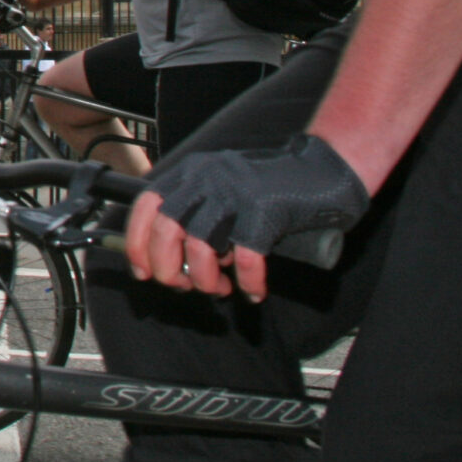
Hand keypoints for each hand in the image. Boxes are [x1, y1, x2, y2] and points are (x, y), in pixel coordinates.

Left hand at [127, 135, 368, 302]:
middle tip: (183, 286)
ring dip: (204, 279)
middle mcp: (207, 177)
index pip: (145, 207)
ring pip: (200, 246)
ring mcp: (236, 191)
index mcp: (191, 172)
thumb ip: (196, 215)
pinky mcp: (266, 209)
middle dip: (167, 269)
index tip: (143, 272)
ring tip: (219, 289)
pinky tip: (254, 292)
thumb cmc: (272, 188)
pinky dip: (247, 282)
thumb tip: (169, 262)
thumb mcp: (222, 191)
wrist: (324, 169)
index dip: (138, 244)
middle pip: (165, 230)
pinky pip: (245, 257)